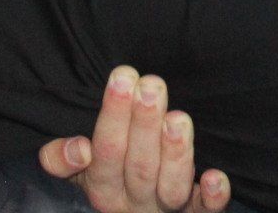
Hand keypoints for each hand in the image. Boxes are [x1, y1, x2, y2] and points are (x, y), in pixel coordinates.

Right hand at [38, 66, 232, 212]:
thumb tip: (79, 148)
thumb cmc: (109, 171)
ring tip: (178, 119)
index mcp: (102, 188)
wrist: (138, 209)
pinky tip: (216, 176)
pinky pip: (205, 211)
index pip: (105, 153)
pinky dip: (212, 198)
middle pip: (139, 167)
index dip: (113, 116)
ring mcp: (165, 210)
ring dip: (175, 154)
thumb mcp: (77, 168)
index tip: (123, 78)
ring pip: (171, 188)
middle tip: (151, 86)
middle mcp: (134, 203)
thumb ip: (61, 157)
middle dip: (145, 124)